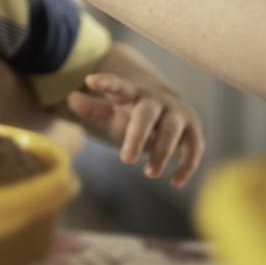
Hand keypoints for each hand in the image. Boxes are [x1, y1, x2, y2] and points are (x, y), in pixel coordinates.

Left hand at [66, 70, 205, 186]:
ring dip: (162, 152)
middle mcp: (157, 101)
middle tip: (126, 160)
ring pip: (172, 130)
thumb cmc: (132, 114)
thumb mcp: (111, 112)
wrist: (169, 110)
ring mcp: (178, 115)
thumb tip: (71, 99)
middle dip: (138, 135)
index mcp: (132, 93)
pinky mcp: (193, 132)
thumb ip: (93, 108)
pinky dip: (187, 165)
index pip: (117, 85)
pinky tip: (175, 183)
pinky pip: (194, 148)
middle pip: (147, 113)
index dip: (105, 82)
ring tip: (149, 173)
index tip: (90, 81)